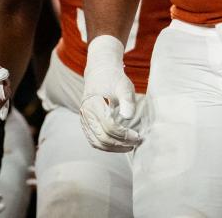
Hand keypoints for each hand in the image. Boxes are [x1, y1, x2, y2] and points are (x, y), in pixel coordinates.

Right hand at [79, 36, 139, 152]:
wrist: (100, 73)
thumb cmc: (114, 80)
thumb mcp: (124, 86)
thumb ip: (126, 101)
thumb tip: (128, 118)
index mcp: (93, 104)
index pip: (108, 126)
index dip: (123, 134)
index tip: (137, 135)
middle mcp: (85, 114)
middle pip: (102, 137)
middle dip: (120, 143)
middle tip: (137, 143)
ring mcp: (84, 121)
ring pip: (97, 142)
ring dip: (114, 148)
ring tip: (130, 146)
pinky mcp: (86, 124)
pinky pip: (94, 140)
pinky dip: (107, 146)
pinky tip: (120, 145)